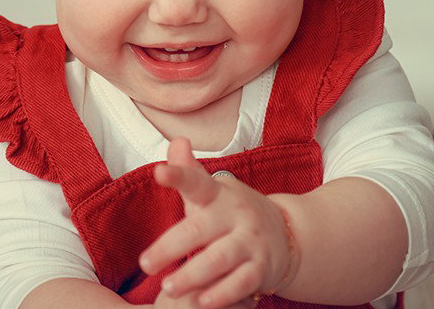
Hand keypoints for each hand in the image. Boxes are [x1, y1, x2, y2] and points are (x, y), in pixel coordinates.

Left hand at [139, 137, 295, 308]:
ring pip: (220, 259)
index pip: (196, 182)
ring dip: (193, 274)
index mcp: (219, 194)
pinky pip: (241, 283)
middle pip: (200, 230)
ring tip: (168, 287)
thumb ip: (190, 172)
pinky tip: (202, 302)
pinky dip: (222, 294)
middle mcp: (236, 215)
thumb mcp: (214, 191)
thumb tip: (176, 141)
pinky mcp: (262, 269)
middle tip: (145, 264)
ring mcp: (251, 242)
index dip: (178, 176)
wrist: (288, 236)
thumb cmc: (234, 214)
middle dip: (170, 247)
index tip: (158, 172)